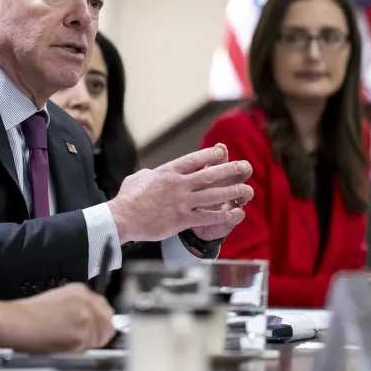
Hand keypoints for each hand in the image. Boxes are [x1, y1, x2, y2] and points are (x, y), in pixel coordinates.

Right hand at [0, 284, 114, 353]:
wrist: (14, 323)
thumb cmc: (27, 316)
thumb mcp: (57, 302)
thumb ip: (78, 309)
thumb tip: (90, 323)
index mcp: (80, 290)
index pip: (104, 308)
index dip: (99, 322)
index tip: (92, 329)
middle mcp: (87, 301)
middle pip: (108, 322)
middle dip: (99, 333)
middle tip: (82, 340)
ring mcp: (86, 318)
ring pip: (102, 337)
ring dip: (89, 344)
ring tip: (68, 343)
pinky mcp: (82, 335)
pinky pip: (91, 348)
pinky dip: (80, 351)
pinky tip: (64, 347)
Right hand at [107, 143, 252, 242]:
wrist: (122, 218)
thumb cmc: (128, 198)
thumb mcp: (138, 178)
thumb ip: (150, 174)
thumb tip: (152, 173)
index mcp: (168, 172)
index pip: (195, 159)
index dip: (211, 155)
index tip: (223, 151)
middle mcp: (178, 184)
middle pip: (210, 175)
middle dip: (231, 170)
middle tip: (245, 167)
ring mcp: (182, 202)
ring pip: (214, 195)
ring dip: (233, 192)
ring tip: (247, 190)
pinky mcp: (182, 219)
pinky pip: (208, 216)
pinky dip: (224, 215)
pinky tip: (236, 213)